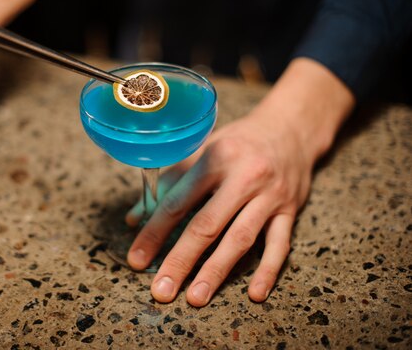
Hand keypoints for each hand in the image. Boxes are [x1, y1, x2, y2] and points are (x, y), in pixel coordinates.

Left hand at [125, 58, 355, 305]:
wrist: (290, 128)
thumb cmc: (238, 142)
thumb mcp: (202, 150)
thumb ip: (169, 182)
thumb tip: (134, 218)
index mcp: (215, 158)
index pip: (179, 201)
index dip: (155, 232)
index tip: (137, 259)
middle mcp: (244, 177)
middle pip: (207, 225)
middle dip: (181, 261)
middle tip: (161, 290)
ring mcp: (270, 196)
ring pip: (241, 239)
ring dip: (216, 272)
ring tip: (195, 298)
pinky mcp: (291, 210)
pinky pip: (280, 245)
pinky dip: (268, 271)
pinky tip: (254, 294)